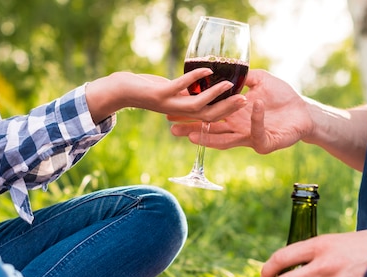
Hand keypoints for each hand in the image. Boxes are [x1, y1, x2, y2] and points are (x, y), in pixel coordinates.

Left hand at [85, 69, 247, 123]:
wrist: (121, 91)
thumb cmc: (147, 89)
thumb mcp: (171, 92)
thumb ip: (186, 93)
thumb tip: (203, 86)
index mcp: (182, 114)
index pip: (209, 117)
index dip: (227, 113)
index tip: (244, 104)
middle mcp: (177, 113)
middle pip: (208, 116)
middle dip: (227, 108)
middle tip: (245, 100)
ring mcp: (168, 105)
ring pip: (197, 104)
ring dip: (215, 94)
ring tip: (229, 85)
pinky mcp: (159, 94)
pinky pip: (180, 87)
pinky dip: (194, 78)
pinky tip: (205, 69)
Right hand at [168, 69, 312, 153]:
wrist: (304, 112)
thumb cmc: (282, 98)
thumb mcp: (260, 81)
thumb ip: (244, 77)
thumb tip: (228, 68)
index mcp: (233, 115)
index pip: (208, 115)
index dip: (192, 114)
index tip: (173, 111)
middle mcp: (237, 129)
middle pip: (210, 131)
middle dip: (191, 131)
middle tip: (172, 129)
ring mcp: (249, 137)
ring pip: (225, 141)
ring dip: (209, 138)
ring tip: (193, 135)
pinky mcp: (264, 143)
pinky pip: (256, 132)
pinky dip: (254, 119)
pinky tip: (249, 103)